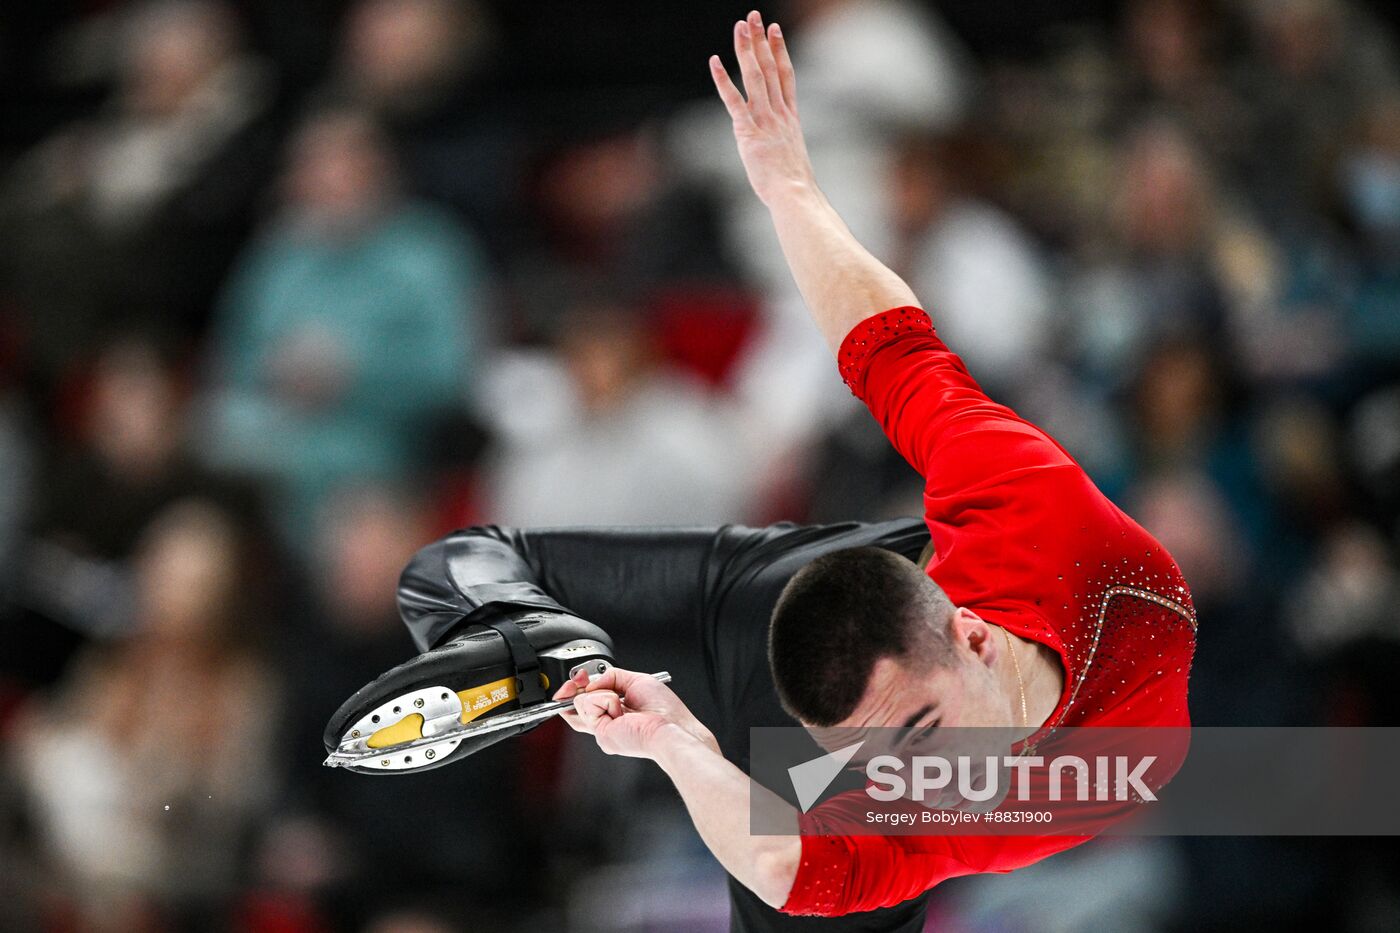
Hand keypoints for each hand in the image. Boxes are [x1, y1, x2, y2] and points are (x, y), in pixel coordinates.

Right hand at [554, 667, 718, 759]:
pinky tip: (619, 711)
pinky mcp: (600, 733)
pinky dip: (605, 699)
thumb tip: (591, 682)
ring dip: (601, 693)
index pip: (586, 704)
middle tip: (579, 679)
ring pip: (580, 701)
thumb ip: (611, 676)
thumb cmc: (664, 710)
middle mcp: (606, 724)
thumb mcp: (636, 681)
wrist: (670, 726)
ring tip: (621, 704)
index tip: (580, 677)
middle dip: (572, 687)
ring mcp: (602, 730)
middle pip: (573, 707)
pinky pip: (589, 705)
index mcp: (616, 713)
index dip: (578, 688)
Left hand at [710, 11, 815, 206]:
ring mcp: (765, 120)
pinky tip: (715, 61)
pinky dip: (723, 80)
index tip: (775, 30)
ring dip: (746, 49)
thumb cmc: (794, 185)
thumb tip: (782, 150)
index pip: (785, 75)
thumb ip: (784, 145)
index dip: (779, 50)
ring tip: (740, 26)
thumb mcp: (791, 158)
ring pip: (754, 76)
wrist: (794, 194)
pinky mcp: (749, 132)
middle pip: (769, 68)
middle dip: (761, 40)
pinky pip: (734, 100)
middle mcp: (779, 113)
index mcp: (790, 117)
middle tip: (754, 17)